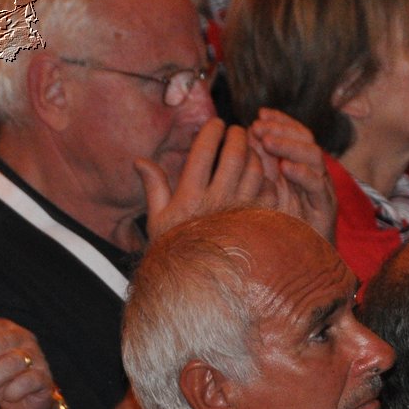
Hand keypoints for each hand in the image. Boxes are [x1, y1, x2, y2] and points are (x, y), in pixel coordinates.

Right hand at [139, 118, 265, 239]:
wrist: (200, 285)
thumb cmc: (176, 250)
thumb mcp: (158, 220)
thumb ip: (153, 187)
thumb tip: (139, 160)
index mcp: (190, 197)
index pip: (203, 152)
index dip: (211, 132)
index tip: (216, 123)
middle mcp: (217, 203)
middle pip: (234, 156)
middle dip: (238, 136)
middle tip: (238, 130)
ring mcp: (240, 213)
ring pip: (255, 171)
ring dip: (254, 154)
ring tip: (251, 149)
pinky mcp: (257, 224)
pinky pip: (269, 191)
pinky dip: (268, 178)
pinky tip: (262, 175)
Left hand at [248, 108, 337, 240]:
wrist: (297, 268)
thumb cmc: (277, 231)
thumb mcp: (264, 192)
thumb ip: (260, 165)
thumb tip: (247, 134)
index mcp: (299, 169)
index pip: (295, 135)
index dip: (280, 121)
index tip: (260, 114)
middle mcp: (312, 177)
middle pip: (306, 140)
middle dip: (283, 129)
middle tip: (259, 126)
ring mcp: (321, 193)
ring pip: (314, 158)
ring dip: (290, 146)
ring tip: (268, 142)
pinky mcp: (325, 211)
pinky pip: (318, 186)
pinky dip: (303, 173)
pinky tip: (286, 168)